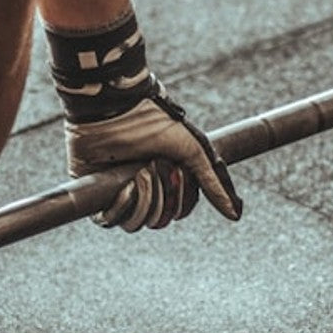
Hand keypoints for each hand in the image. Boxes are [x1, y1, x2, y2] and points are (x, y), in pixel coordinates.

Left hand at [65, 83, 241, 230]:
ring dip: (142, 199)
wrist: (115, 109)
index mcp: (165, 181)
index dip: (180, 199)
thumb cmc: (153, 122)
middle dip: (161, 195)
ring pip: (136, 223)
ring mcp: (119, 192)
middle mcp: (143, 190)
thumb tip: (235, 215)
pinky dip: (120, 206)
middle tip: (154, 166)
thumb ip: (213, 183)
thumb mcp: (192, 150)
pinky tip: (123, 186)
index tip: (177, 171)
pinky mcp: (96, 193)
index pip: (179, 212)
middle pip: (159, 219)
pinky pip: (109, 221)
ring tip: (139, 172)